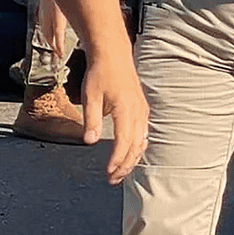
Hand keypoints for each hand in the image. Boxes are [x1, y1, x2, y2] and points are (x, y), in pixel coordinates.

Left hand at [81, 46, 148, 185]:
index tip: (108, 173)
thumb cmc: (100, 73)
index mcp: (126, 110)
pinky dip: (137, 147)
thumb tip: (90, 141)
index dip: (117, 161)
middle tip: (113, 180)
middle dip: (125, 165)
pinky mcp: (142, 108)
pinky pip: (143, 133)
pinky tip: (131, 153)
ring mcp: (142, 111)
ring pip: (141, 142)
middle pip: (135, 146)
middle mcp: (138, 112)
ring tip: (120, 172)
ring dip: (132, 159)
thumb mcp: (90, 96)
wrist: (113, 54)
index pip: (123, 143)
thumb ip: (91, 120)